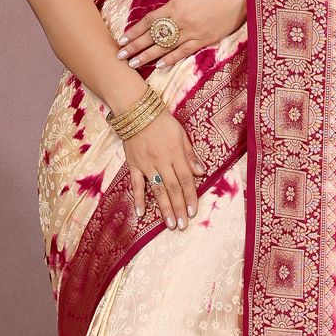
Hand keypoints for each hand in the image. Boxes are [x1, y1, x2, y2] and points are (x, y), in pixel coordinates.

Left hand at [116, 0, 245, 69]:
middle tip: (119, 56)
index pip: (149, 21)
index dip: (134, 32)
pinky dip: (171, 59)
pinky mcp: (206, 40)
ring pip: (165, 47)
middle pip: (152, 37)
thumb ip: (173, 5)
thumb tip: (161, 17)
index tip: (122, 40)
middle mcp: (182, 21)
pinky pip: (184, 51)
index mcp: (175, 5)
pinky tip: (159, 65)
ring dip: (148, 56)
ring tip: (133, 64)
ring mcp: (194, 32)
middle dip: (135, 47)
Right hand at [124, 110, 205, 230]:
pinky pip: (136, 184)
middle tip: (182, 225)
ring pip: (157, 190)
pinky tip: (141, 213)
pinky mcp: (133, 165)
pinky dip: (138, 199)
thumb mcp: (181, 133)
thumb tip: (201, 172)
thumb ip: (190, 154)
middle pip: (172, 188)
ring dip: (164, 208)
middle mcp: (162, 161)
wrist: (135, 110)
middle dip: (178, 208)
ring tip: (170, 224)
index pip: (186, 179)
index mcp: (175, 154)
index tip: (193, 212)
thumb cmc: (161, 121)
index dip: (190, 197)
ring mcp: (146, 164)